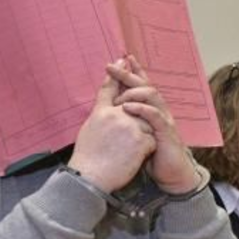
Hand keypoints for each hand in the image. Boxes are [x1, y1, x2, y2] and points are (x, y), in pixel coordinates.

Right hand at [68, 60, 157, 192]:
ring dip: (143, 133)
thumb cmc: (87, 158)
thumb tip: (109, 102)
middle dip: (138, 105)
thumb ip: (100, 111)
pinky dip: (147, 148)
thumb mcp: (89, 129)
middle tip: (138, 99)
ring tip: (130, 147)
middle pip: (134, 102)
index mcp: (101, 112)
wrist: (90, 179)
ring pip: (146, 121)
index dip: (118, 73)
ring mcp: (130, 127)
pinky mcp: (141, 141)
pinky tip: (138, 157)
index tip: (124, 59)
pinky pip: (151, 138)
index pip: (110, 89)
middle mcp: (115, 115)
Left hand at [109, 54, 198, 194]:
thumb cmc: (153, 155)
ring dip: (133, 91)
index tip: (122, 58)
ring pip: (152, 96)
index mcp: (153, 109)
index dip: (134, 70)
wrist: (171, 174)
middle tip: (113, 66)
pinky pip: (155, 115)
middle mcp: (160, 110)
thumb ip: (129, 121)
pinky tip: (128, 107)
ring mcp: (164, 120)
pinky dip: (141, 109)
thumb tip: (111, 111)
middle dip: (129, 74)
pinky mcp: (166, 132)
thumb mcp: (138, 134)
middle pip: (146, 85)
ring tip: (117, 93)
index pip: (143, 85)